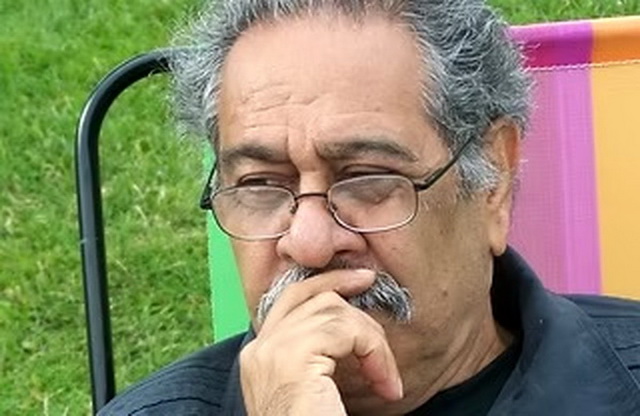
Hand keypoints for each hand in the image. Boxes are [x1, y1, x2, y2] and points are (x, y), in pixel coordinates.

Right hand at [240, 269, 402, 415]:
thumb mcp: (314, 391)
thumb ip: (318, 360)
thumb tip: (345, 326)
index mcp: (259, 359)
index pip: (288, 303)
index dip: (323, 282)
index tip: (356, 280)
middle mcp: (258, 351)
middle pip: (306, 295)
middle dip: (342, 284)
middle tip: (370, 281)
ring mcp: (272, 353)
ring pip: (332, 310)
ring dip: (371, 339)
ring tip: (386, 378)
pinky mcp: (292, 360)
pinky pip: (344, 329)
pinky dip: (375, 351)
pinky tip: (386, 384)